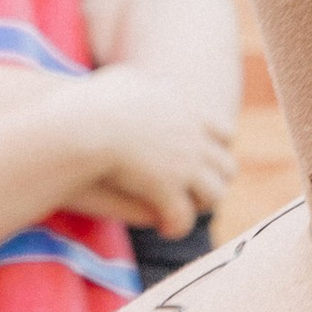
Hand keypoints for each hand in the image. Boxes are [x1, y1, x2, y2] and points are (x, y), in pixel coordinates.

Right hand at [75, 68, 237, 234]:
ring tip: (182, 214)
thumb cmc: (94, 100)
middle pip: (226, 166)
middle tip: (197, 195)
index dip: (218, 152)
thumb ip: (145, 83)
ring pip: (214, 194)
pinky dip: (178, 226)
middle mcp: (194, 138)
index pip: (224, 134)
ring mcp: (184, 164)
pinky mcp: (167, 188)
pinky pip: (184, 216)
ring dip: (200, 207)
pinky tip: (166, 230)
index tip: (207, 163)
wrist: (85, 123)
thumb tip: (151, 84)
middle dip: (215, 182)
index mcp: (188, 113)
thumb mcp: (124, 81)